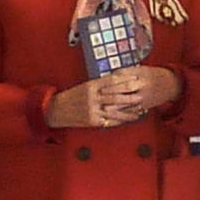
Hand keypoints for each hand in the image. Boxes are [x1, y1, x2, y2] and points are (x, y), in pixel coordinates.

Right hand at [45, 67, 180, 129]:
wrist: (57, 109)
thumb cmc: (71, 97)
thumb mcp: (84, 87)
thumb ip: (99, 85)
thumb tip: (115, 81)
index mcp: (91, 86)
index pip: (111, 81)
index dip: (124, 80)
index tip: (135, 78)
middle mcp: (92, 97)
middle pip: (115, 95)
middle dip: (130, 95)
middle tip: (142, 94)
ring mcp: (93, 109)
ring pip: (115, 109)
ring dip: (129, 110)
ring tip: (139, 109)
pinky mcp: (92, 120)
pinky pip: (109, 120)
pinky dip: (120, 120)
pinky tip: (129, 119)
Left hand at [99, 65, 180, 122]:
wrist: (170, 84)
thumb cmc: (153, 75)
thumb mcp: (141, 69)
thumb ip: (126, 72)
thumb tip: (110, 75)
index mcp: (141, 73)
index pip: (124, 75)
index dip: (112, 79)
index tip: (102, 81)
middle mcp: (143, 84)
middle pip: (126, 86)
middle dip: (113, 91)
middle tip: (101, 93)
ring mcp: (145, 95)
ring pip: (129, 101)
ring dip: (116, 105)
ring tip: (105, 108)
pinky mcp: (145, 105)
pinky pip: (133, 110)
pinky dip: (124, 114)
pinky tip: (116, 116)